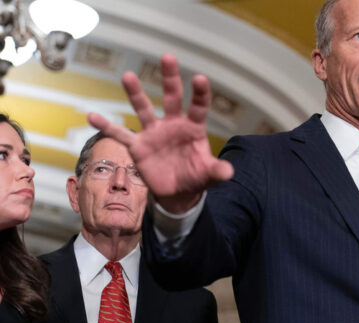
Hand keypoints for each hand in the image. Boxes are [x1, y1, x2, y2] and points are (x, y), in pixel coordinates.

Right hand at [88, 53, 233, 212]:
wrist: (178, 192)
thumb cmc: (196, 177)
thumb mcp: (210, 175)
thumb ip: (218, 172)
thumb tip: (228, 172)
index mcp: (193, 128)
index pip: (198, 107)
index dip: (200, 93)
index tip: (200, 78)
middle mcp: (173, 125)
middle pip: (172, 97)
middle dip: (170, 78)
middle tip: (168, 56)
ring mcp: (153, 133)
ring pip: (144, 109)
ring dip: (136, 93)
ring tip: (128, 76)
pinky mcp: (138, 146)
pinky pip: (120, 134)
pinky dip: (106, 126)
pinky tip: (92, 116)